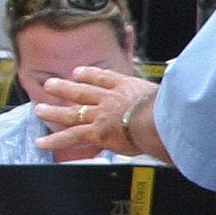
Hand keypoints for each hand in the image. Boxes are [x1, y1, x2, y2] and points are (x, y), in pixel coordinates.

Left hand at [34, 64, 157, 159]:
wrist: (159, 120)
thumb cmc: (169, 111)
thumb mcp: (168, 96)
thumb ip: (165, 98)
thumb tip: (176, 98)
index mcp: (128, 87)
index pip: (104, 78)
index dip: (89, 74)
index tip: (78, 72)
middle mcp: (111, 99)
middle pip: (83, 91)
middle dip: (66, 88)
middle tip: (51, 85)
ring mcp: (101, 115)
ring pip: (73, 112)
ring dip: (54, 111)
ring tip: (39, 109)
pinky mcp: (97, 132)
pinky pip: (72, 136)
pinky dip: (55, 140)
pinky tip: (41, 142)